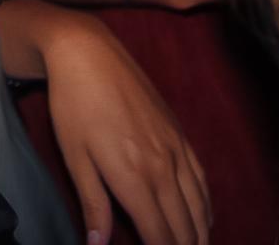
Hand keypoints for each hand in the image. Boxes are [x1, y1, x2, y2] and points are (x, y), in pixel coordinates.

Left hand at [42, 14, 209, 244]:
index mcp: (135, 178)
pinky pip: (201, 178)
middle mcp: (164, 167)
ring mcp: (175, 148)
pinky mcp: (178, 132)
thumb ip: (94, 206)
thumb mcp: (75, 159)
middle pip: (184, 226)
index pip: (160, 236)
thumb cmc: (73, 106)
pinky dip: (205, 204)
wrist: (88, 52)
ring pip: (199, 205)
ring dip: (200, 234)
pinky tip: (204, 217)